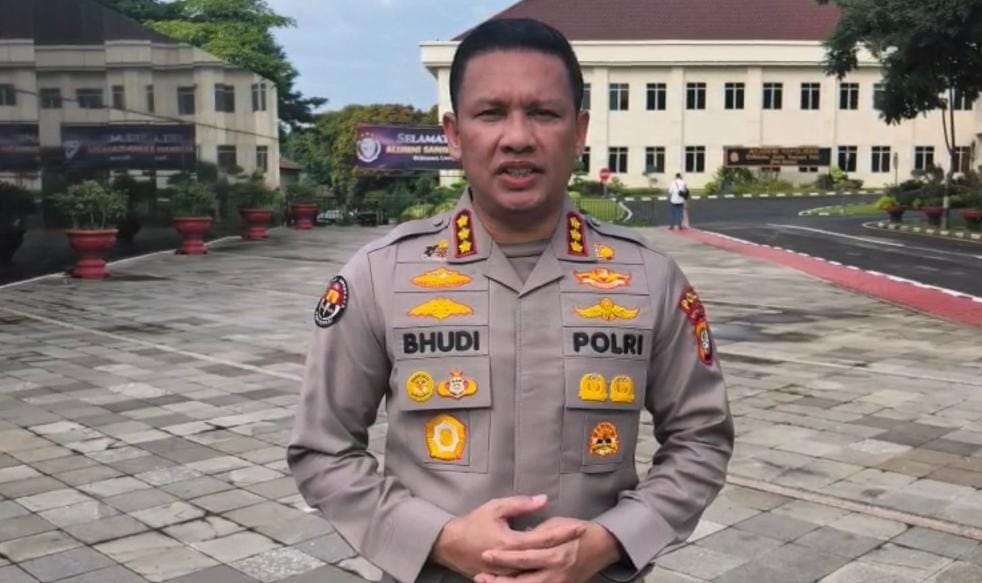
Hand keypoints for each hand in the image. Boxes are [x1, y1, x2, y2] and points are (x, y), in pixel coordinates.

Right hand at [430, 495, 585, 577]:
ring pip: (540, 573)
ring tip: (574, 552)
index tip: (579, 526)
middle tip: (582, 539)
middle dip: (566, 547)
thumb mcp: (495, 508)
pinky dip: (542, 572)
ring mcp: (509, 574)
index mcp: (511, 544)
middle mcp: (513, 563)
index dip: (564, 532)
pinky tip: (553, 566)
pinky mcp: (505, 579)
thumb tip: (543, 499)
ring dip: (557, 562)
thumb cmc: (473, 524)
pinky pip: (528, 580)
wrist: (450, 546)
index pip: (545, 539)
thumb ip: (520, 504)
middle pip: (547, 558)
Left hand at [474, 518, 621, 582]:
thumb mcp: (555, 524)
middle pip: (522, 581)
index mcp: (555, 554)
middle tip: (480, 576)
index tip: (485, 554)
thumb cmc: (576, 529)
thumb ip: (535, 533)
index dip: (503, 557)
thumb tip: (516, 536)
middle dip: (499, 581)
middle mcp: (556, 573)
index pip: (523, 558)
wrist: (602, 545)